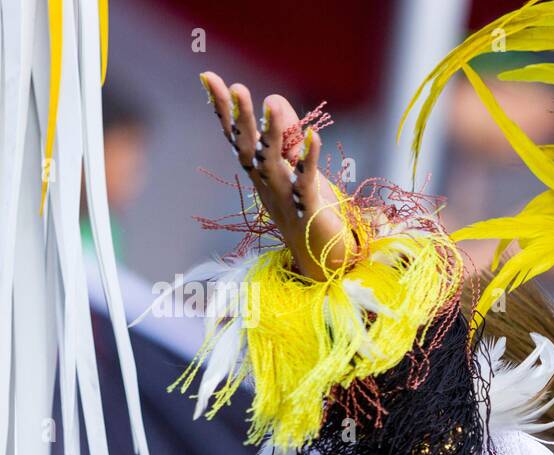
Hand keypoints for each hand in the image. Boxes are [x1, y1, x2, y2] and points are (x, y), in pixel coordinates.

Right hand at [200, 72, 354, 280]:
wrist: (323, 258)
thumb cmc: (307, 209)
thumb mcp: (295, 166)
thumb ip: (286, 135)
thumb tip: (273, 97)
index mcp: (260, 172)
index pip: (237, 136)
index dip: (222, 109)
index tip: (208, 76)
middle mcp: (266, 184)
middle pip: (248, 149)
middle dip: (241, 119)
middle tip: (235, 87)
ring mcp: (285, 198)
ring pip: (272, 165)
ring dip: (271, 135)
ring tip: (270, 103)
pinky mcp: (309, 211)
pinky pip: (306, 183)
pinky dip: (308, 159)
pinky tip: (313, 136)